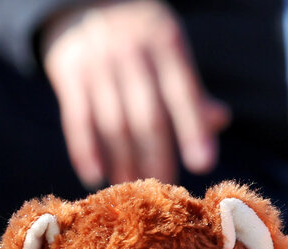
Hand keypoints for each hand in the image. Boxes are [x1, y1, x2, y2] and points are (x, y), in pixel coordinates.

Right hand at [40, 0, 230, 186]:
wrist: (85, 3)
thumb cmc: (142, 39)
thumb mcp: (170, 50)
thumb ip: (191, 89)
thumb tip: (219, 120)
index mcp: (165, 43)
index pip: (182, 93)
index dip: (193, 130)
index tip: (203, 165)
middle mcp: (131, 50)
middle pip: (148, 115)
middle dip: (157, 157)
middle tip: (165, 191)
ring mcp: (97, 60)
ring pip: (113, 123)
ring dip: (123, 161)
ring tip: (130, 189)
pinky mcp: (68, 71)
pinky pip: (77, 119)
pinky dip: (85, 150)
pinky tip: (95, 175)